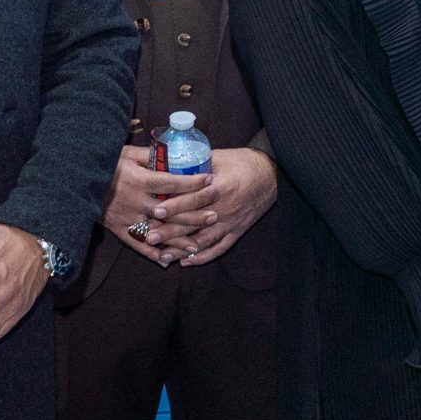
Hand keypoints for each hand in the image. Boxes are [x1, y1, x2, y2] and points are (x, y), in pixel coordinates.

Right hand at [103, 148, 213, 266]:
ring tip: (198, 245)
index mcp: (140, 180)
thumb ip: (149, 156)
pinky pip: (137, 244)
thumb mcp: (126, 154)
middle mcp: (136, 201)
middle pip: (170, 211)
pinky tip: (168, 260)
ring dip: (178, 240)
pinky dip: (152, 253)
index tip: (210, 180)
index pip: (172, 183)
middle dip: (194, 214)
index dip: (192, 182)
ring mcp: (127, 217)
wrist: (75, 181)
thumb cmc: (104, 164)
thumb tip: (172, 153)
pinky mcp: (118, 229)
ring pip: (158, 231)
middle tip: (214, 216)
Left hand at [146, 148, 279, 266]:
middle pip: (195, 223)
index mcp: (223, 187)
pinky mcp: (237, 232)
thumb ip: (196, 163)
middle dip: (171, 231)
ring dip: (183, 250)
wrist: (272, 174)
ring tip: (162, 256)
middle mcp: (227, 208)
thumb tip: (168, 163)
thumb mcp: (220, 157)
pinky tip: (185, 262)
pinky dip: (203, 257)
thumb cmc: (243, 162)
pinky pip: (220, 248)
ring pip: (205, 241)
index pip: (197, 198)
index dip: (176, 205)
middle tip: (148, 236)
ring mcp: (232, 223)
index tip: (156, 210)